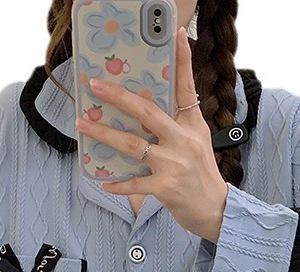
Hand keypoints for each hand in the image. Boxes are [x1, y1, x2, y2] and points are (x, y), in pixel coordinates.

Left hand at [75, 26, 227, 242]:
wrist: (214, 209)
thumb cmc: (201, 175)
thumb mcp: (198, 142)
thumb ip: (178, 123)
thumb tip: (147, 108)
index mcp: (193, 125)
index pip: (187, 88)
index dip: (183, 60)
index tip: (176, 34)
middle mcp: (183, 141)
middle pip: (147, 112)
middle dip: (119, 97)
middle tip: (96, 85)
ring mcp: (174, 165)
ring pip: (133, 145)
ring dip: (105, 134)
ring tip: (84, 126)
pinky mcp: (165, 188)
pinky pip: (135, 182)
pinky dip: (118, 184)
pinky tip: (104, 182)